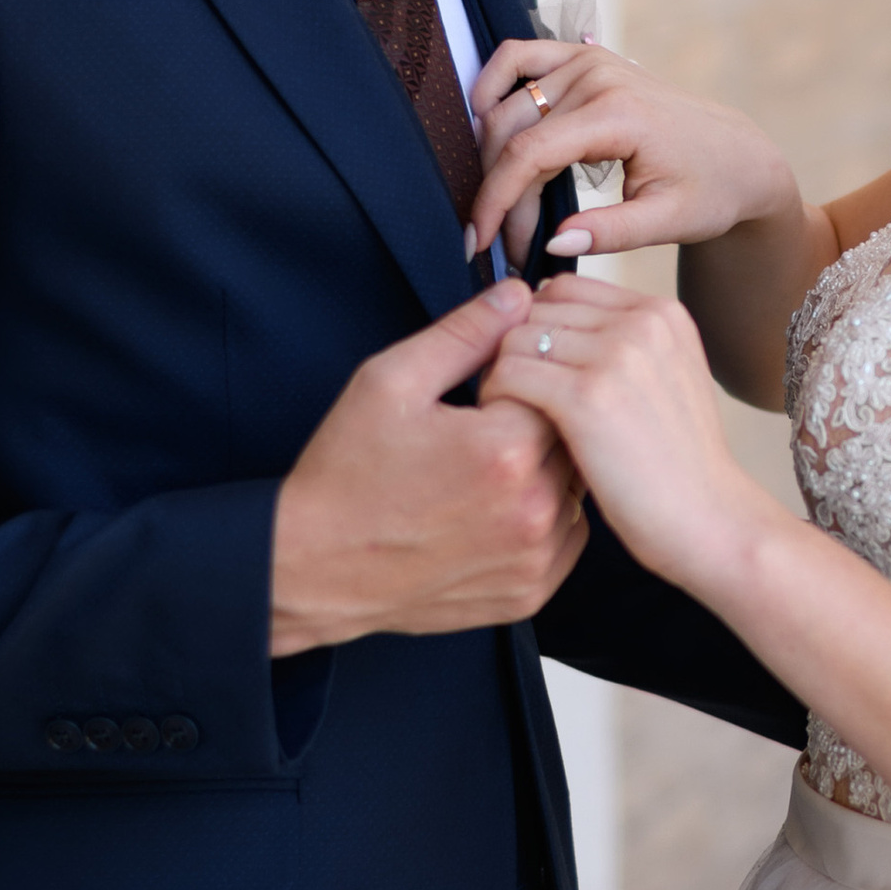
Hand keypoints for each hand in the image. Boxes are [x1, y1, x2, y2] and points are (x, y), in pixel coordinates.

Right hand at [271, 280, 587, 653]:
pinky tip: (491, 511)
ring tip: (480, 476)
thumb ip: (464, 333)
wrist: (317, 568)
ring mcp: (534, 558)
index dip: (518, 383)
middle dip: (535, 425)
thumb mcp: (391, 381)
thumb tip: (519, 295)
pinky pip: (565, 538)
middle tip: (475, 436)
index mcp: (505, 448)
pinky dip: (541, 520)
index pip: (554, 387)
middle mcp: (532, 508)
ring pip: (574, 488)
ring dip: (544, 472)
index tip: (480, 394)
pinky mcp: (530, 594)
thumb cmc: (347, 474)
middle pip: (572, 438)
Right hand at [468, 37, 800, 271]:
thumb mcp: (669, 223)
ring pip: (505, 103)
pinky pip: (518, 57)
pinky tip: (486, 127)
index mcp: (618, 114)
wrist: (737, 156)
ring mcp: (588, 60)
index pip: (529, 154)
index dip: (495, 200)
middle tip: (506, 240)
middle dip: (497, 192)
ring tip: (501, 200)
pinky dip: (492, 87)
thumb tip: (552, 245)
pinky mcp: (583, 58)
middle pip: (511, 132)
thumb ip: (611, 233)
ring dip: (491, 155)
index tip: (478, 242)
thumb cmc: (709, 192)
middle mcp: (597, 76)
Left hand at [481, 272, 776, 599]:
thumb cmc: (677, 466)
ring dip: (500, 375)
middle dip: (514, 349)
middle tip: (515, 397)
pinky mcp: (588, 397)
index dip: (537, 326)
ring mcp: (617, 356)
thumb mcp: (665, 380)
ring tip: (511, 416)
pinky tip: (508, 431)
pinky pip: (509, 374)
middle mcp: (642, 323)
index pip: (565, 288)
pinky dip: (496, 400)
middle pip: (536, 309)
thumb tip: (546, 326)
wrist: (710, 521)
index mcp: (662, 313)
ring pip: (515, 338)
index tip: (535, 368)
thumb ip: (621, 345)